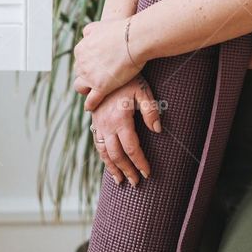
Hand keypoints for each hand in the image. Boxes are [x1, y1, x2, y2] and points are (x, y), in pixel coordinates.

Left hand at [73, 17, 141, 110]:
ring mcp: (90, 77)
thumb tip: (84, 35)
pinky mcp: (101, 88)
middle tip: (98, 78)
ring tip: (93, 92)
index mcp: (81, 49)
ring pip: (82, 88)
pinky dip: (91, 104)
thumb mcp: (100, 25)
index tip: (96, 66)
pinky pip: (91, 101)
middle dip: (87, 76)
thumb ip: (90, 31)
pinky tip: (92, 107)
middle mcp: (82, 64)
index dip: (88, 64)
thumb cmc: (122, 30)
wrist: (134, 38)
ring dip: (86, 90)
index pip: (80, 60)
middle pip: (80, 74)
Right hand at [90, 72, 163, 187]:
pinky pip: (97, 144)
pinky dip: (103, 157)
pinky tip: (109, 164)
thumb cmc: (129, 79)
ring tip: (120, 180)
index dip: (140, 163)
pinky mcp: (94, 122)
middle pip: (117, 155)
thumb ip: (151, 110)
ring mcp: (98, 124)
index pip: (132, 148)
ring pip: (104, 152)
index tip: (147, 173)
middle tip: (135, 183)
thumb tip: (157, 130)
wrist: (106, 69)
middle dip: (127, 170)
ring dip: (112, 168)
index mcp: (120, 119)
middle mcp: (107, 125)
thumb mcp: (143, 90)